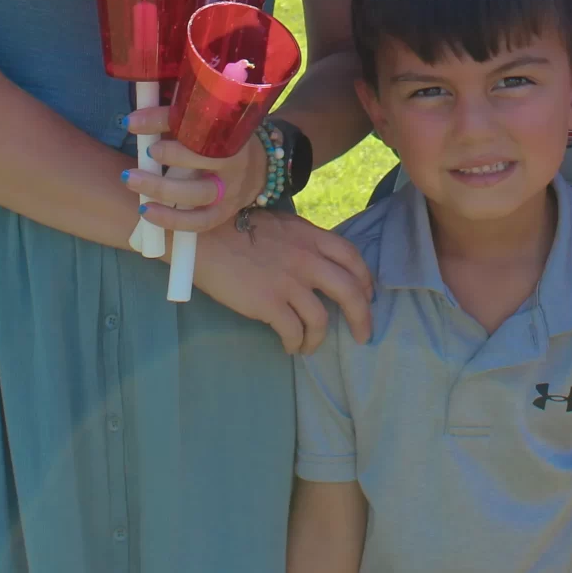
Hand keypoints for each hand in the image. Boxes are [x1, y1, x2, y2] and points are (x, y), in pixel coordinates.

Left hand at [123, 106, 268, 229]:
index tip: (133, 121)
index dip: (163, 120)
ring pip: (198, 193)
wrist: (259, 169)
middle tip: (146, 150)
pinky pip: (198, 222)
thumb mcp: (209, 123)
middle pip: (205, 158)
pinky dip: (172, 220)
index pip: (197, 122)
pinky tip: (146, 212)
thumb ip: (180, 119)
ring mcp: (230, 191)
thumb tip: (137, 118)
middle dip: (172, 155)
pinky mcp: (223, 213)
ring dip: (163, 188)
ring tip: (132, 180)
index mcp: (231, 131)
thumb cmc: (223, 140)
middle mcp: (234, 161)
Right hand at [188, 209, 375, 353]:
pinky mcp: (269, 304)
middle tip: (363, 335)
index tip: (367, 295)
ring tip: (310, 346)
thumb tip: (316, 262)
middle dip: (362, 317)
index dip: (365, 279)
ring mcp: (289, 283)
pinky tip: (290, 347)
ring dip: (319, 338)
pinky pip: (293, 332)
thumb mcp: (280, 225)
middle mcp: (307, 259)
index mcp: (311, 237)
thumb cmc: (236, 227)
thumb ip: (303, 242)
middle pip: (350, 292)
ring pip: (321, 319)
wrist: (204, 237)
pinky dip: (296, 344)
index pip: (351, 257)